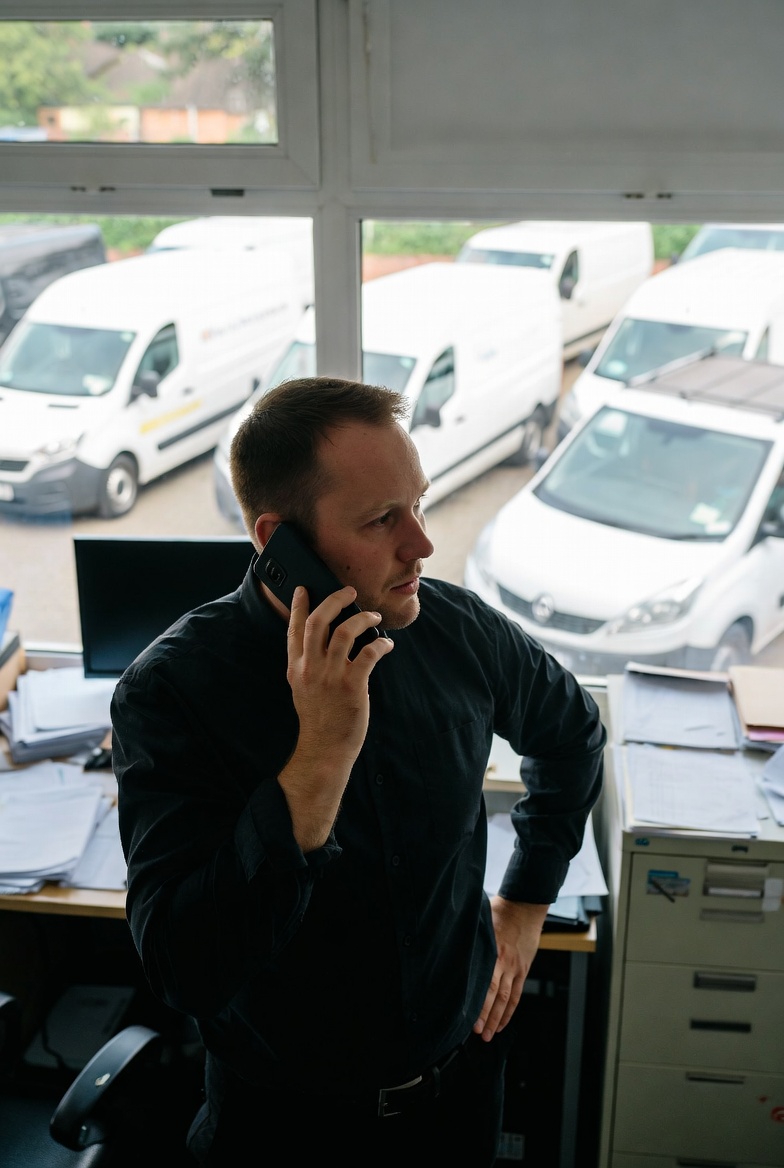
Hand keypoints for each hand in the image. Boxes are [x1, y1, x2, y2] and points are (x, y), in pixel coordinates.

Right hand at [278, 585, 393, 849]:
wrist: (325, 748)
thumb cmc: (318, 717)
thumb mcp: (301, 687)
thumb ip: (306, 664)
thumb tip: (320, 641)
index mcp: (296, 667)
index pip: (295, 628)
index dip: (300, 605)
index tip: (305, 588)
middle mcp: (311, 668)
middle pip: (320, 621)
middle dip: (335, 600)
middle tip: (349, 592)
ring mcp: (331, 676)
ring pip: (345, 632)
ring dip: (363, 618)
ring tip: (373, 616)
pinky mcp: (352, 687)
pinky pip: (368, 653)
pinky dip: (381, 644)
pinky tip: (387, 645)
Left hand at [473, 898, 548, 1041]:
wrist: (526, 906)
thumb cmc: (500, 911)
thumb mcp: (480, 922)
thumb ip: (469, 939)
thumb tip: (448, 947)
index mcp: (493, 952)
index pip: (485, 984)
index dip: (478, 1004)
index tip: (468, 1018)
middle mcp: (505, 963)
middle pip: (496, 996)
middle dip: (486, 1017)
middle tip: (478, 1034)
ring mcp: (516, 968)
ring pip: (507, 999)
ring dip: (498, 1019)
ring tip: (489, 1035)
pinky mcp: (523, 969)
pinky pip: (517, 993)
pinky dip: (510, 1010)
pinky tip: (503, 1021)